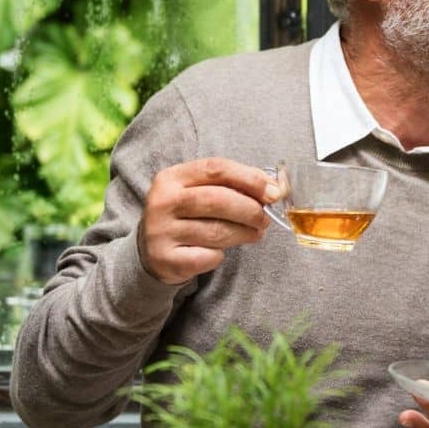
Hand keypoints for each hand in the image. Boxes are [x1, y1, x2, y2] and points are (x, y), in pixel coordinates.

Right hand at [139, 157, 279, 284]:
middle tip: (265, 219)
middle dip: (251, 209)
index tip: (274, 192)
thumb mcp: (203, 191)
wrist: (152, 252)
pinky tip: (220, 251)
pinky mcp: (166, 259)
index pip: (216, 168)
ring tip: (254, 233)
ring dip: (244, 233)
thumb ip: (235, 184)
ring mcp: (160, 231)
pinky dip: (221, 255)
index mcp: (171, 177)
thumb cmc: (188, 216)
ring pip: (216, 231)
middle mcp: (162, 202)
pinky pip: (208, 256)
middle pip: (218, 199)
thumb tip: (277, 188)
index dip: (250, 178)